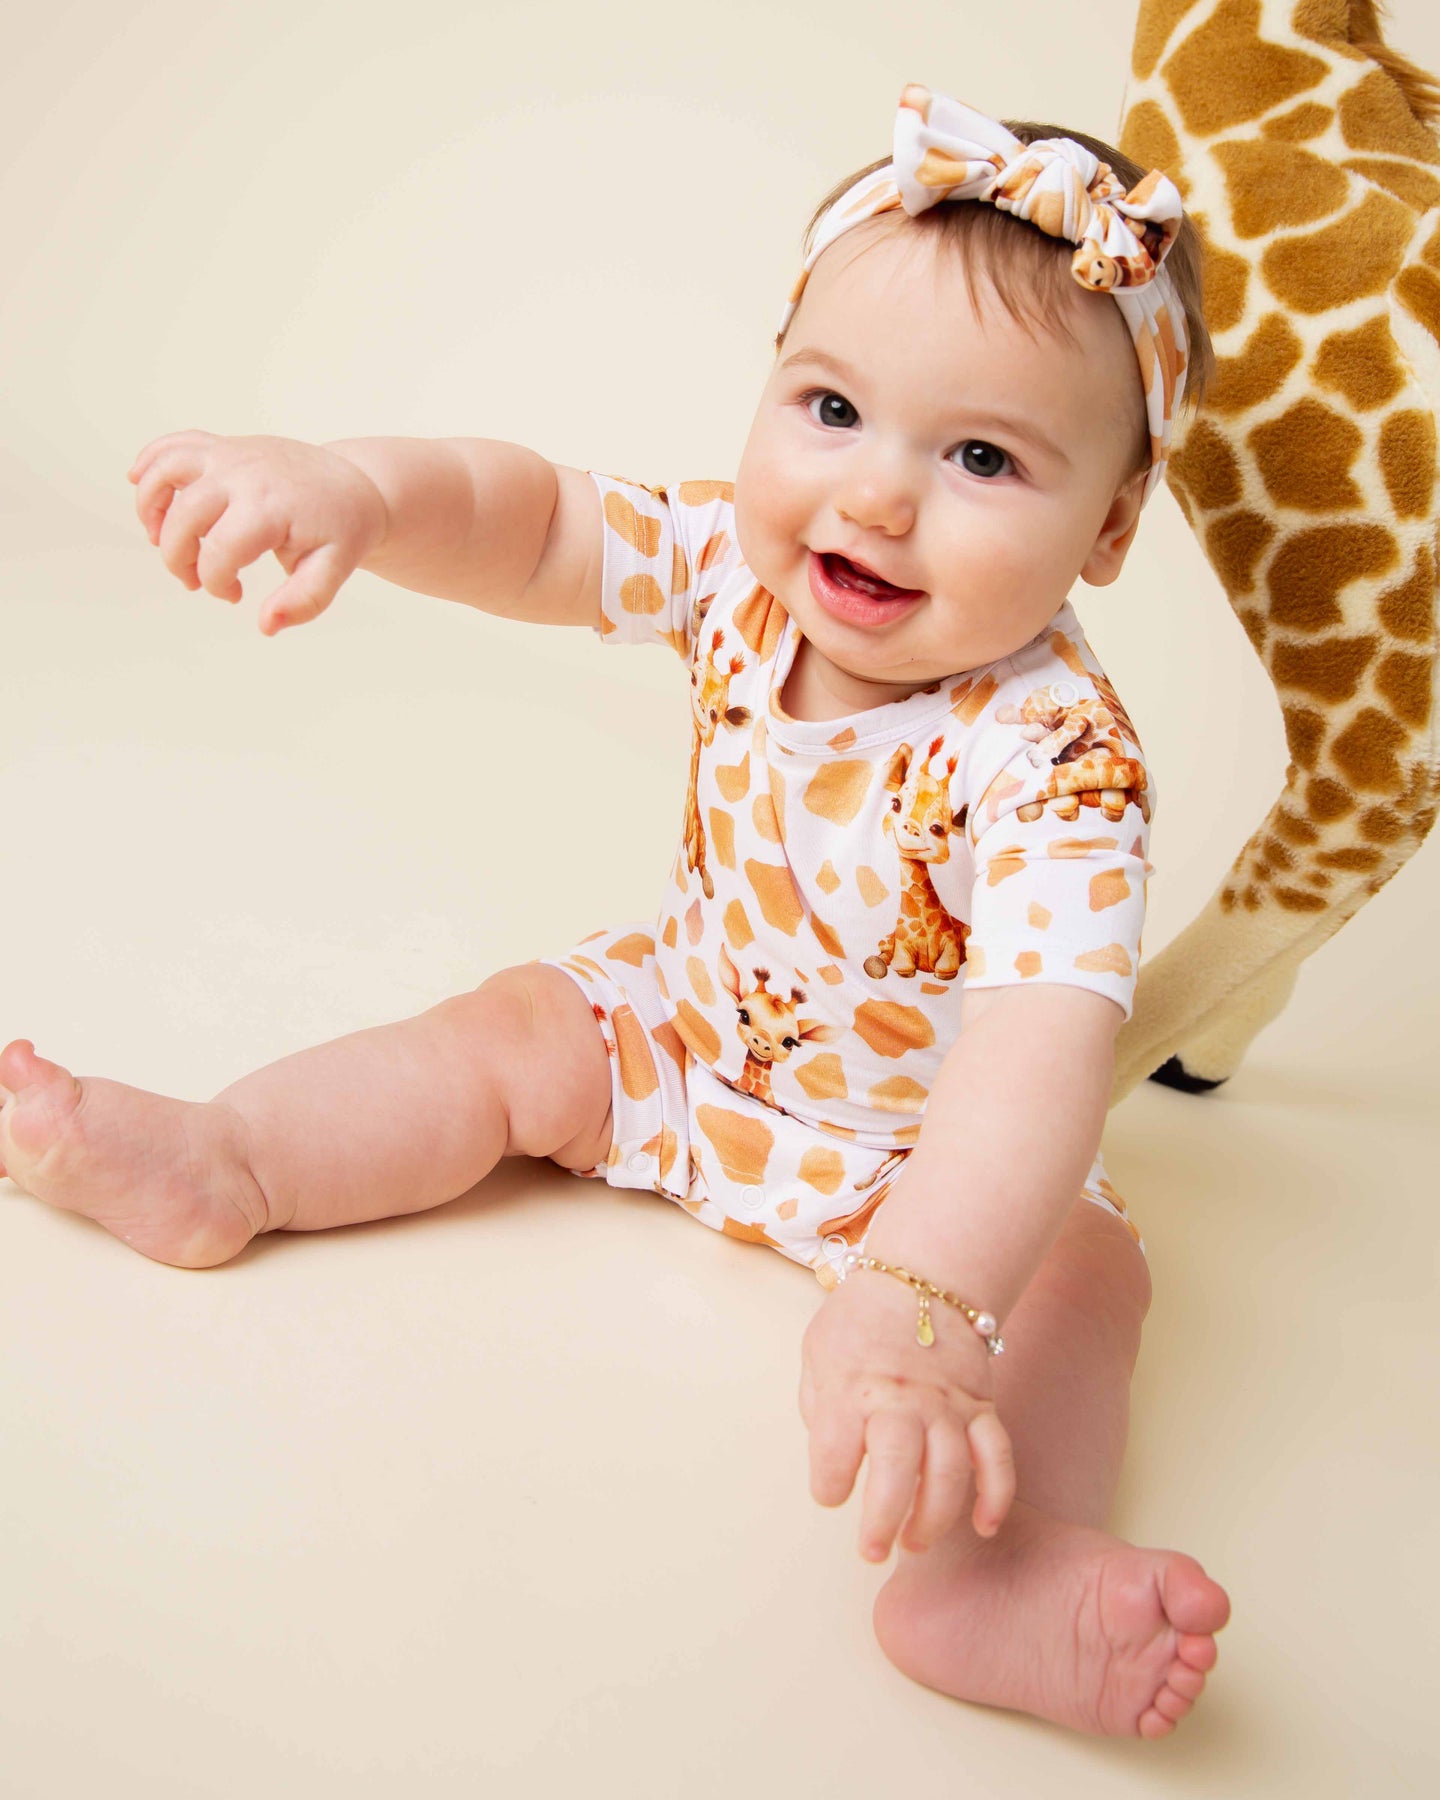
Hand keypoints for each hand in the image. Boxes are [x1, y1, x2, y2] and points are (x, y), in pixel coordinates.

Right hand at [127, 430, 388, 634]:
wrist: (355, 484)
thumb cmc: (341, 529)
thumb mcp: (335, 569)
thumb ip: (304, 601)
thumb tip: (265, 626)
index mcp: (271, 507)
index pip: (219, 552)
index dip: (216, 584)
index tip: (235, 595)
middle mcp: (245, 475)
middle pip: (184, 517)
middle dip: (179, 560)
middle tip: (194, 583)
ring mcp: (232, 454)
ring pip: (167, 470)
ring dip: (151, 509)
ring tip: (159, 539)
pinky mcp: (224, 446)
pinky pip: (174, 445)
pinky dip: (150, 463)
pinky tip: (138, 482)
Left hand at [799, 1262, 1015, 1560]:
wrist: (921, 1277)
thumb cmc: (860, 1320)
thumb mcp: (817, 1353)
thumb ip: (818, 1409)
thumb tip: (831, 1459)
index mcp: (852, 1388)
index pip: (834, 1454)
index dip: (829, 1484)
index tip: (830, 1492)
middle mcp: (901, 1400)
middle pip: (898, 1469)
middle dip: (884, 1519)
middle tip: (873, 1550)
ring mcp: (947, 1406)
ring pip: (950, 1472)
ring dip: (935, 1519)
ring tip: (913, 1544)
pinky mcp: (980, 1407)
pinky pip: (998, 1456)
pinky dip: (996, 1495)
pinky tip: (984, 1526)